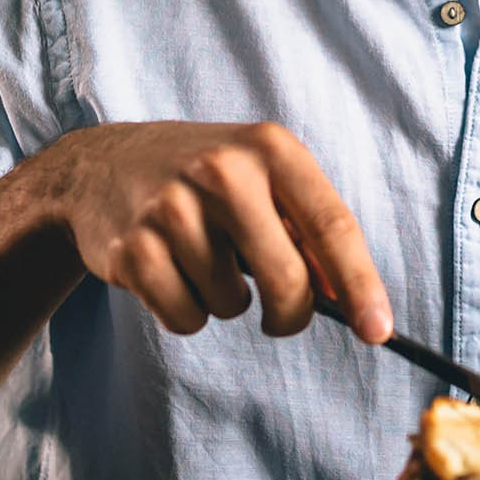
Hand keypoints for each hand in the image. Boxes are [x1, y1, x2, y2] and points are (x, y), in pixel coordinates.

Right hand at [29, 120, 392, 341]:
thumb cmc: (203, 177)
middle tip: (281, 319)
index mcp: (270, 147)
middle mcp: (222, 170)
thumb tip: (349, 298)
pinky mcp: (132, 248)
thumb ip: (307, 229)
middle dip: (291, 316)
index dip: (361, 285)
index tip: (378, 331)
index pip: (332, 225)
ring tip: (201, 260)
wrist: (101, 164)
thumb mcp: (261, 176)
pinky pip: (186, 318)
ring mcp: (171, 208)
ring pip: (232, 305)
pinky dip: (186, 312)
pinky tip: (170, 272)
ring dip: (226, 302)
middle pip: (287, 280)